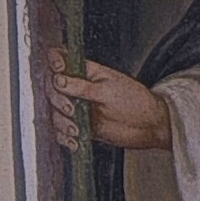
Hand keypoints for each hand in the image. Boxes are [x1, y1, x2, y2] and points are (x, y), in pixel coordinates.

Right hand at [52, 59, 168, 150]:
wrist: (147, 125)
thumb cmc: (134, 101)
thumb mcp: (108, 90)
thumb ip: (81, 86)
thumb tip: (58, 80)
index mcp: (85, 72)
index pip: (61, 59)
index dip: (54, 63)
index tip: (58, 72)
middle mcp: (77, 88)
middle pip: (51, 88)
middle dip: (58, 100)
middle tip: (72, 109)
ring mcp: (77, 107)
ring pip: (54, 112)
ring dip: (61, 122)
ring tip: (77, 129)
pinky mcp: (79, 125)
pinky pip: (62, 131)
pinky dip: (64, 137)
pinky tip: (75, 140)